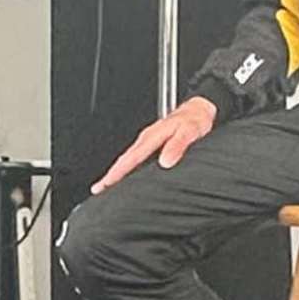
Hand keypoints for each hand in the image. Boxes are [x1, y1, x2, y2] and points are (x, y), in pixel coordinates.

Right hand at [96, 93, 219, 186]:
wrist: (200, 109)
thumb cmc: (195, 120)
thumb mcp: (189, 131)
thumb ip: (177, 145)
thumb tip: (165, 161)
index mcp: (152, 136)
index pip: (130, 158)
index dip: (117, 172)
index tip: (106, 184)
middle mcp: (147, 138)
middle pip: (124, 159)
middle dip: (110, 175)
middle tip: (98, 189)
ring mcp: (148, 140)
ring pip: (128, 159)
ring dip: (117, 172)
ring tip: (107, 187)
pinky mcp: (152, 143)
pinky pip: (136, 157)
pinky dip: (127, 167)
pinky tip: (127, 176)